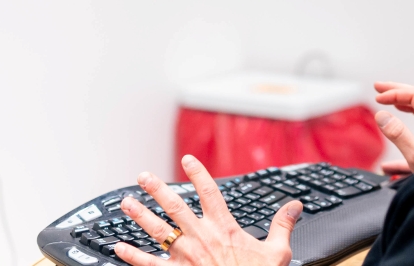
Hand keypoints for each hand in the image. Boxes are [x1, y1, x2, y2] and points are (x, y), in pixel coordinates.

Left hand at [113, 154, 299, 265]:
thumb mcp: (276, 252)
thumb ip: (283, 225)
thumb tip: (295, 206)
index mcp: (224, 228)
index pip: (209, 192)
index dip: (198, 173)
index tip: (187, 159)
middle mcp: (200, 238)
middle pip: (175, 206)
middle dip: (157, 189)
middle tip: (143, 176)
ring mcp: (185, 256)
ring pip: (158, 230)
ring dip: (140, 216)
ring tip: (126, 202)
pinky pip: (149, 264)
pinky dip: (132, 256)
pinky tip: (118, 248)